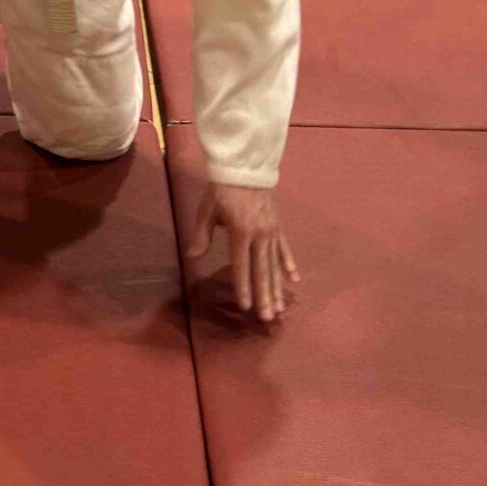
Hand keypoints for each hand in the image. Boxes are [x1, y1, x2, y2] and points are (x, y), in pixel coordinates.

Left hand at [184, 183, 298, 323]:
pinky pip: (285, 249)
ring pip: (275, 265)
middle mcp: (259, 234)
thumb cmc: (222, 189)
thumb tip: (192, 257)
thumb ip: (201, 235)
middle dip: (265, 296)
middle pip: (262, 271)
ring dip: (278, 288)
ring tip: (281, 309)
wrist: (246, 167)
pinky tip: (294, 280)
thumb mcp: (207, 210)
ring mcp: (271, 231)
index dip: (243, 287)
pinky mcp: (278, 227)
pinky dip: (289, 264)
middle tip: (268, 319)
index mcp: (240, 231)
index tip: (247, 307)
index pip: (241, 265)